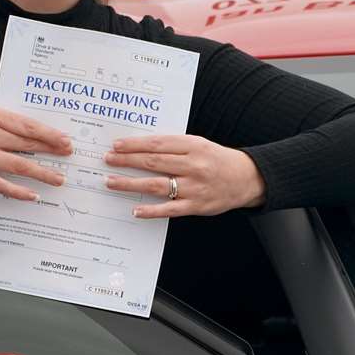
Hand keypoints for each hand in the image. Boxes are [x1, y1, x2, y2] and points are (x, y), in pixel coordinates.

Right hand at [0, 103, 71, 199]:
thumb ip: (2, 120)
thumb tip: (26, 130)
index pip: (28, 126)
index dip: (50, 134)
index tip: (65, 140)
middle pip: (29, 145)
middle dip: (52, 151)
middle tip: (68, 157)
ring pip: (19, 165)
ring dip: (42, 173)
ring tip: (58, 179)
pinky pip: (0, 184)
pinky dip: (18, 191)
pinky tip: (32, 195)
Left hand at [103, 134, 265, 218]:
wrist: (247, 179)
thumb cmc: (218, 159)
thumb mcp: (199, 145)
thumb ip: (174, 146)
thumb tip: (141, 148)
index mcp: (193, 146)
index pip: (157, 144)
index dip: (134, 145)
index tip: (116, 145)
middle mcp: (193, 165)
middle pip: (153, 162)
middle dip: (127, 161)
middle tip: (107, 160)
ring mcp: (194, 187)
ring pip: (157, 185)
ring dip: (131, 184)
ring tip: (111, 182)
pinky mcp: (196, 206)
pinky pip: (170, 209)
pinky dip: (151, 210)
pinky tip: (135, 210)